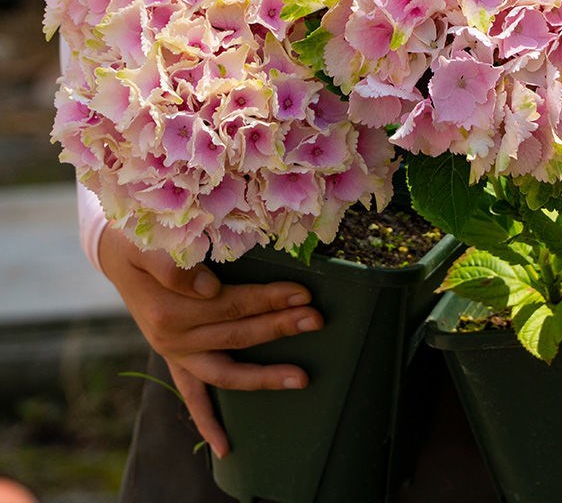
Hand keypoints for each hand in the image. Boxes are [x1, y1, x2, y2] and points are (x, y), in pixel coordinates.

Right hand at [98, 223, 322, 458]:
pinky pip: (191, 397)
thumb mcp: (147, 242)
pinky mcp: (174, 360)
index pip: (230, 304)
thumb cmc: (140, 237)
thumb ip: (172, 264)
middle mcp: (170, 338)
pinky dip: (207, 422)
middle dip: (279, 327)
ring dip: (264, 376)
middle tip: (317, 319)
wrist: (118, 252)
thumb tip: (208, 288)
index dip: (267, 299)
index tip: (301, 293)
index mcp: (168, 309)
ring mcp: (174, 353)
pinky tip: (226, 448)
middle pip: (236, 334)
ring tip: (303, 378)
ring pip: (224, 371)